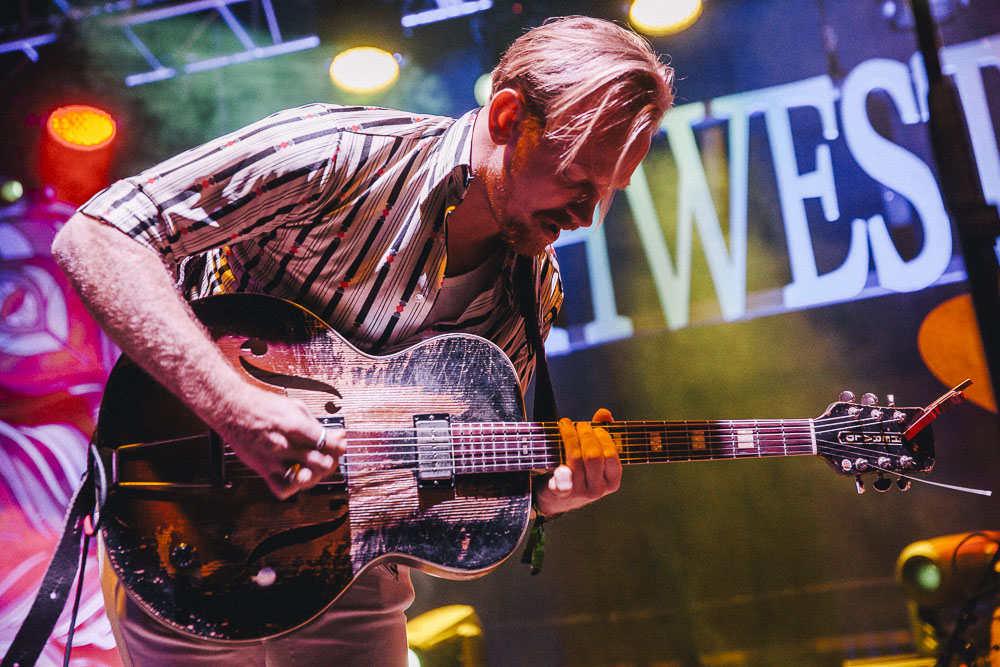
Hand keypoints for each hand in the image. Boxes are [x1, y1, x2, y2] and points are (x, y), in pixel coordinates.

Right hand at [210, 384, 345, 498]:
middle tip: (330, 455)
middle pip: (320, 463)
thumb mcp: (295, 407)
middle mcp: (284, 445)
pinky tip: (298, 476)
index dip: (338, 446)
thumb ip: (316, 424)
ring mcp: (272, 460)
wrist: (232, 410)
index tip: (339, 444)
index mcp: (294, 426)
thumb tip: (336, 435)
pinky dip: (295, 487)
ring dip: (317, 474)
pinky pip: (283, 489)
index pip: (327, 443)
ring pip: (305, 479)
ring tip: (316, 466)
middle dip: (331, 460)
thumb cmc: (263, 406)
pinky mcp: (262, 470)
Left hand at [533, 408, 621, 515]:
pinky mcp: (561, 494)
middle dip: (586, 434)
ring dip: (570, 437)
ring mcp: (579, 492)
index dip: (602, 436)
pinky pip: (563, 483)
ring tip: (564, 425)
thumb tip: (605, 413)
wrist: (556, 499)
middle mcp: (598, 489)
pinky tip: (560, 464)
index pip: (611, 455)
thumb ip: (601, 434)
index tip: (593, 426)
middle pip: (594, 456)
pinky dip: (562, 473)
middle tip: (578, 424)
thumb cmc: (579, 472)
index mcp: (612, 481)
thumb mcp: (593, 457)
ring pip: (576, 460)